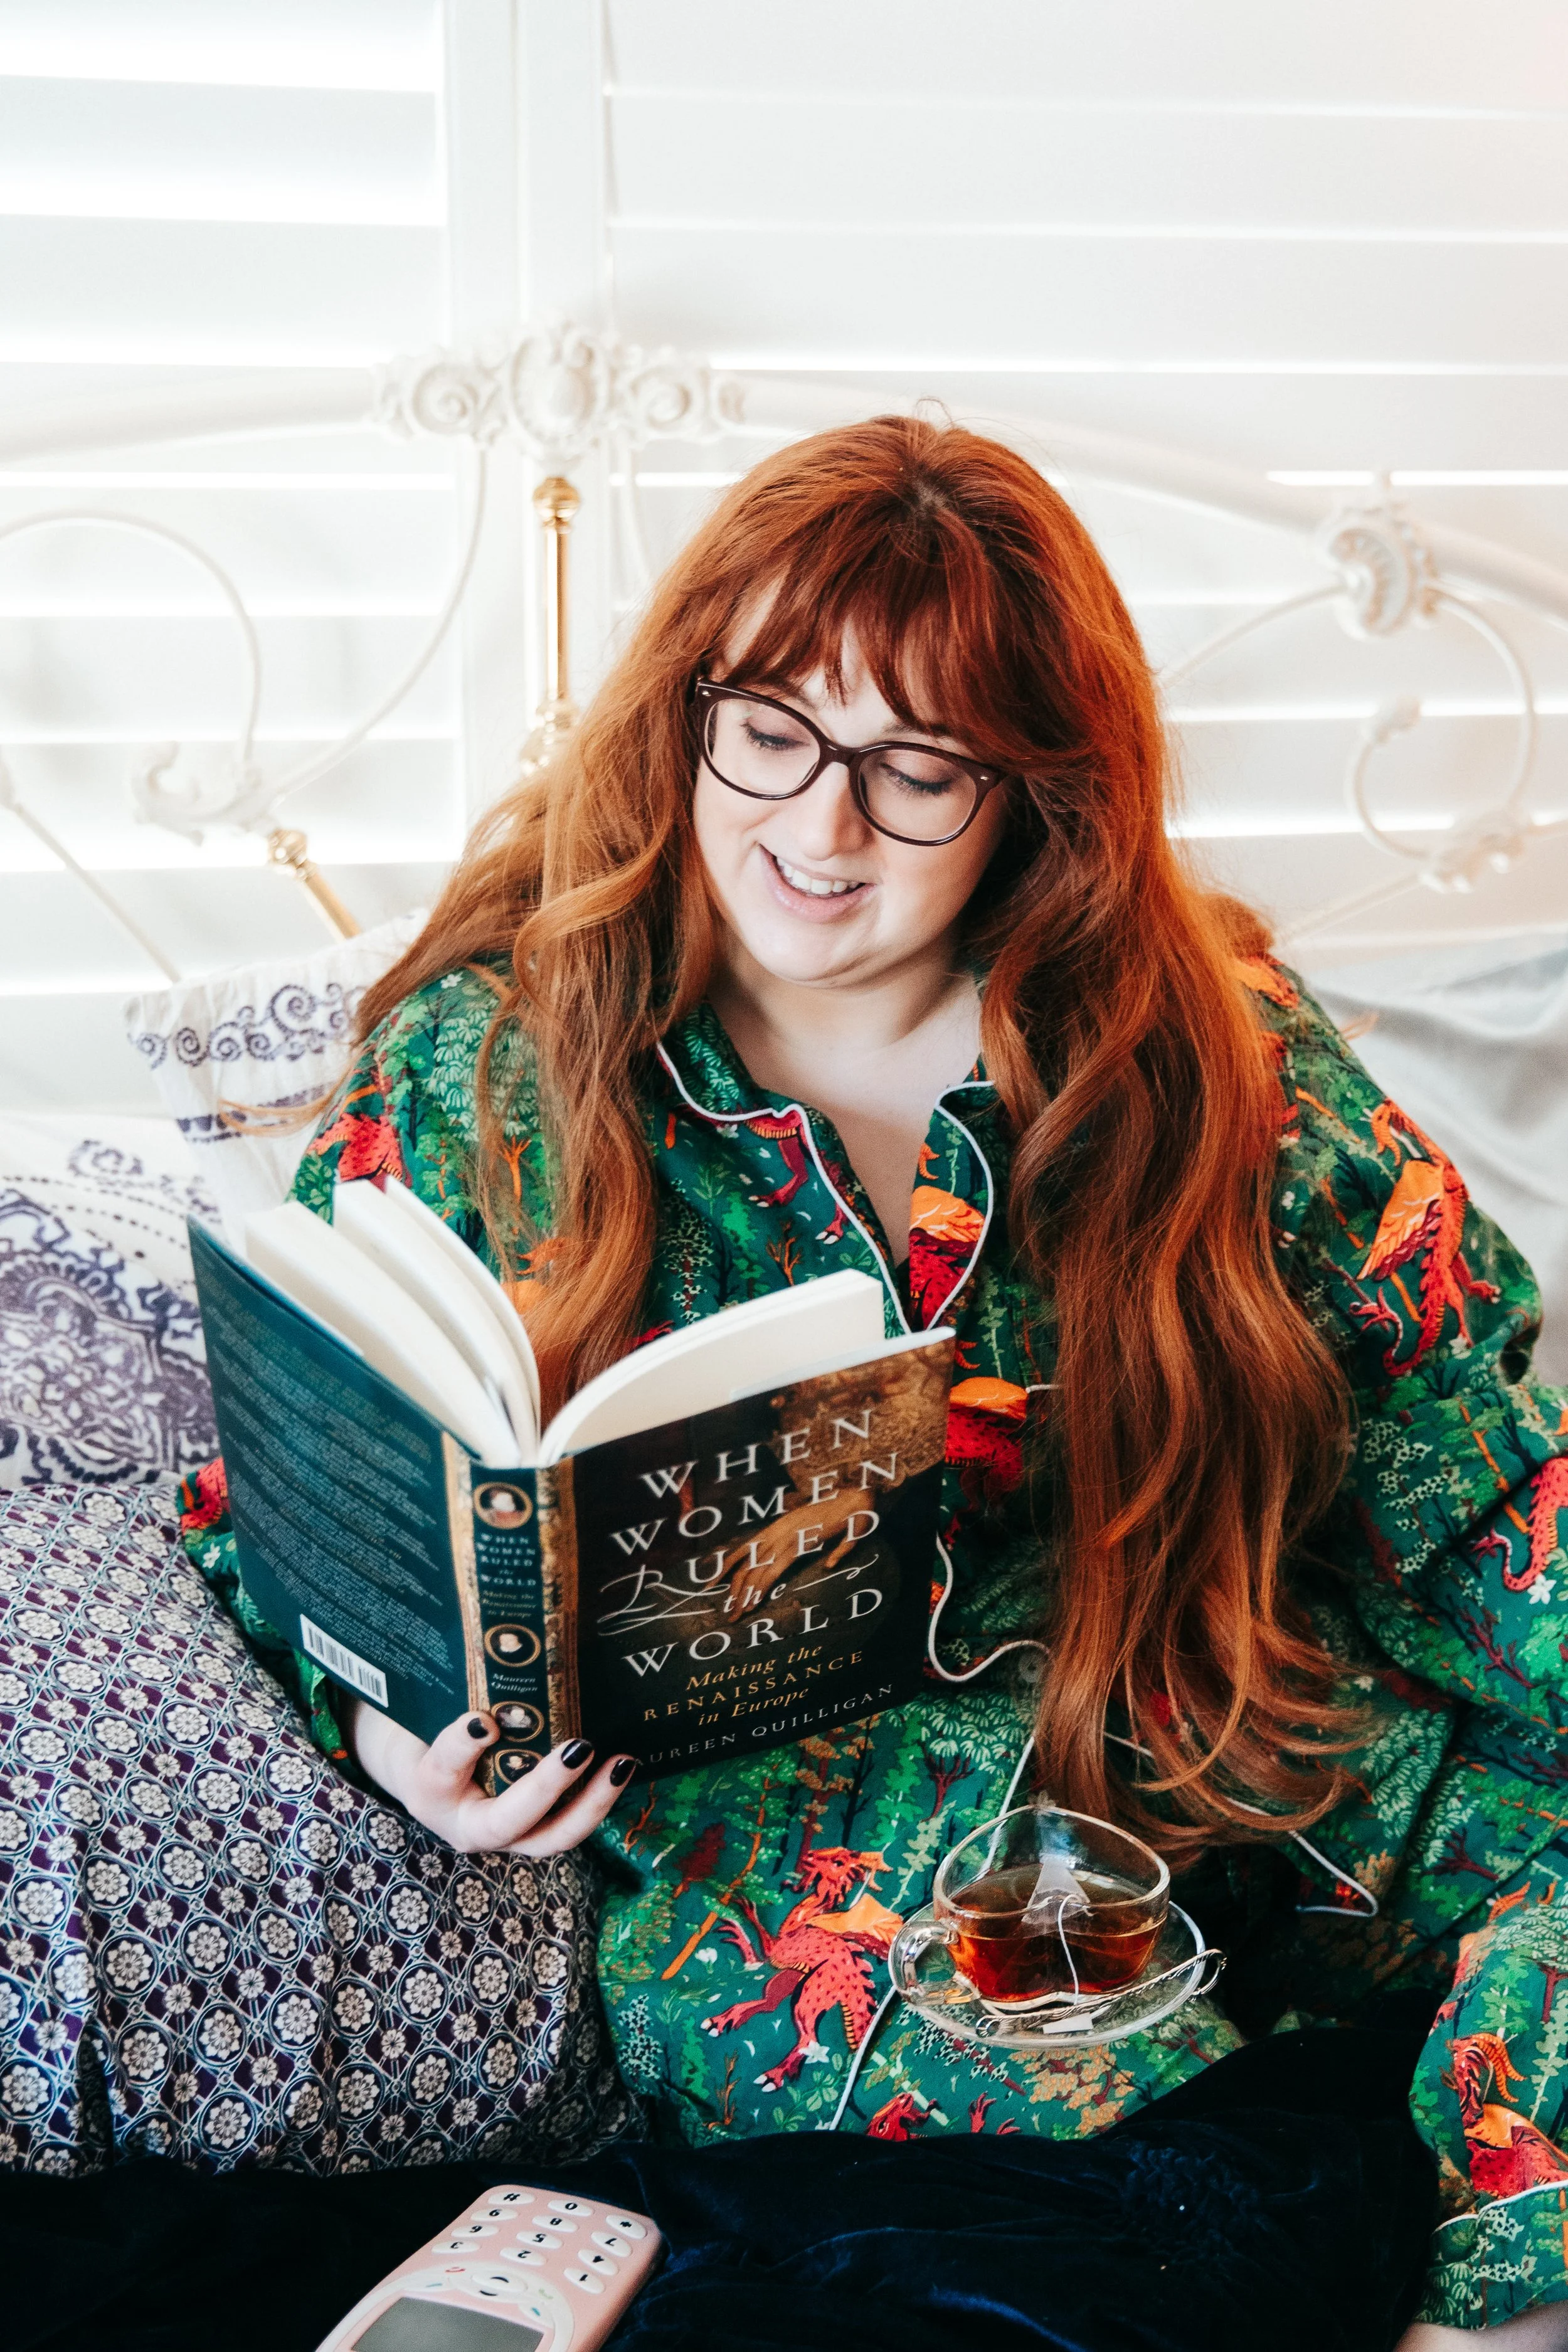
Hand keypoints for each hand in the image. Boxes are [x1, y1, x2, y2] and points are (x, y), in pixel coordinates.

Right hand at [347, 1700, 635, 1854]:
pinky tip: (623, 1766)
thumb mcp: (428, 1712)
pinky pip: (570, 1825)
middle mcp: (467, 1824)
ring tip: (621, 1764)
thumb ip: (451, 1694)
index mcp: (429, 1789)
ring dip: (591, 1803)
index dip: (462, 1747)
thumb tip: (490, 1646)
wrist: (428, 1773)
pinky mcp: (535, 1832)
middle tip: (578, 1748)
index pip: (443, 1769)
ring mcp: (507, 1837)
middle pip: (506, 1820)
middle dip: (545, 1787)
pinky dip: (599, 1800)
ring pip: (551, 1837)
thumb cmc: (429, 1732)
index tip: (483, 1718)